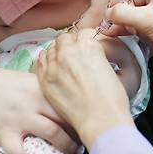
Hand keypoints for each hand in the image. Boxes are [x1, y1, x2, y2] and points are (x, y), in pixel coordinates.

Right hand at [0, 63, 79, 153]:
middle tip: (87, 141)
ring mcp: (19, 117)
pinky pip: (21, 152)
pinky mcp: (4, 132)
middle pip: (66, 117)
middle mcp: (33, 101)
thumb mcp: (21, 80)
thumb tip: (59, 101)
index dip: (81, 113)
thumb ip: (40, 89)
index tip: (90, 121)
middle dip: (79, 132)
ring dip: (66, 147)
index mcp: (39, 87)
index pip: (67, 100)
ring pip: (53, 133)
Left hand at [37, 30, 134, 148]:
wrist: (100, 120)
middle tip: (74, 55)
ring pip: (51, 47)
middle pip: (65, 38)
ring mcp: (55, 65)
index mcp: (89, 46)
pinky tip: (52, 65)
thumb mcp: (109, 67)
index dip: (85, 40)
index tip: (85, 47)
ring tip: (63, 61)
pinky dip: (46, 60)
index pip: (84, 33)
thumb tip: (89, 52)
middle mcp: (69, 51)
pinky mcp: (45, 79)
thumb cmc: (111, 98)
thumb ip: (96, 53)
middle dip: (70, 44)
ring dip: (57, 51)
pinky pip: (41, 60)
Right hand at [105, 0, 152, 79]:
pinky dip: (131, 27)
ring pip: (135, 9)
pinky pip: (141, 20)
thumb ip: (120, 14)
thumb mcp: (143, 21)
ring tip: (110, 31)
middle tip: (110, 22)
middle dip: (119, 9)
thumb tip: (107, 14)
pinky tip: (119, 35)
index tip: (115, 6)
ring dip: (122, 20)